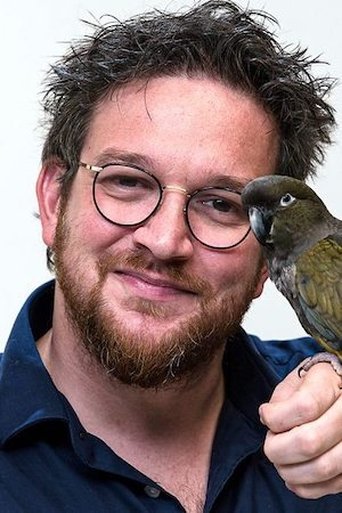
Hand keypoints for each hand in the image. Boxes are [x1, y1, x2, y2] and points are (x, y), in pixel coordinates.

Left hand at [259, 362, 341, 497]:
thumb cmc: (318, 384)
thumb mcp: (298, 378)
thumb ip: (282, 398)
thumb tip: (268, 420)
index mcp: (331, 383)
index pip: (304, 407)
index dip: (276, 417)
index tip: (266, 414)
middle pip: (310, 441)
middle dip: (278, 448)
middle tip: (270, 442)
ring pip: (323, 468)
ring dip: (291, 471)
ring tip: (280, 461)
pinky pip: (333, 485)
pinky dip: (307, 487)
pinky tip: (293, 477)